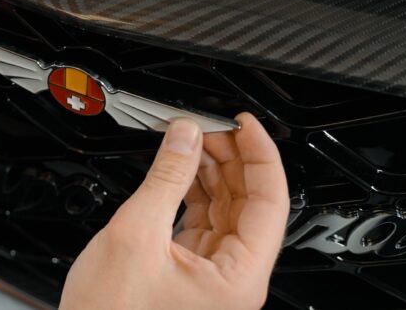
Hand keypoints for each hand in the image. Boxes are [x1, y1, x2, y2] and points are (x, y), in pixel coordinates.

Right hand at [60, 114, 288, 309]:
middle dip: (230, 159)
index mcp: (238, 280)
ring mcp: (211, 276)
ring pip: (225, 209)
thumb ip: (166, 177)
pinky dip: (192, 190)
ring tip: (192, 140)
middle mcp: (233, 281)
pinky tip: (180, 168)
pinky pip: (202, 220)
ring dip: (209, 172)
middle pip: (248, 204)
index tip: (245, 125)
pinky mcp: (189, 270)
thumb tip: (186, 135)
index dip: (259, 156)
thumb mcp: (137, 232)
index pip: (268, 203)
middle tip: (210, 126)